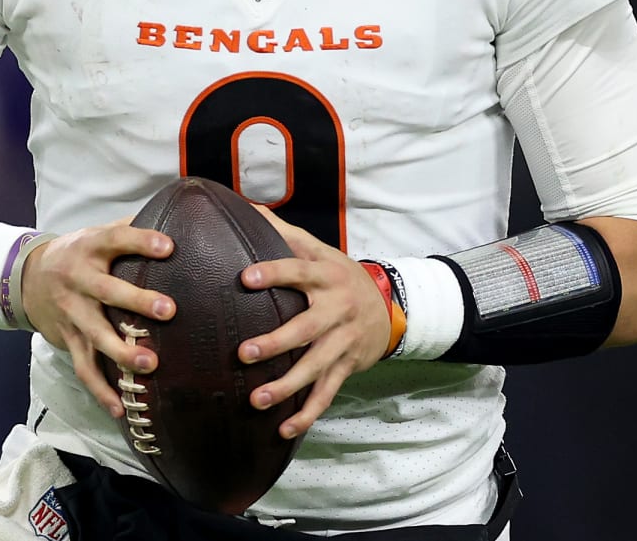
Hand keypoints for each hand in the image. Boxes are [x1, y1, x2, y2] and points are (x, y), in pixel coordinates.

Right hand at [21, 220, 175, 417]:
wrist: (26, 278)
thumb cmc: (76, 253)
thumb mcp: (95, 233)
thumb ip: (130, 228)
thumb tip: (174, 216)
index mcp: (90, 247)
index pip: (116, 238)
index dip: (141, 241)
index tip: (169, 247)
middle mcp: (79, 279)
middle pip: (107, 290)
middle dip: (136, 301)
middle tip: (167, 310)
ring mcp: (72, 312)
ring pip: (95, 335)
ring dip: (121, 352)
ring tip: (149, 365)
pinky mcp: (68, 339)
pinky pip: (84, 368)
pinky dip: (101, 391)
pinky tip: (121, 409)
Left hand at [237, 206, 392, 438]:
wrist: (390, 308)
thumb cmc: (341, 276)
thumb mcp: (321, 250)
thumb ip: (285, 233)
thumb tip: (247, 207)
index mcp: (326, 276)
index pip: (299, 271)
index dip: (274, 273)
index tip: (245, 279)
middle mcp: (336, 309)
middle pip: (306, 328)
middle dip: (276, 342)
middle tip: (245, 353)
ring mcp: (342, 342)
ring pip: (315, 367)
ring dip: (286, 386)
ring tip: (257, 399)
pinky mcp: (346, 367)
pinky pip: (327, 394)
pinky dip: (307, 414)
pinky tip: (284, 429)